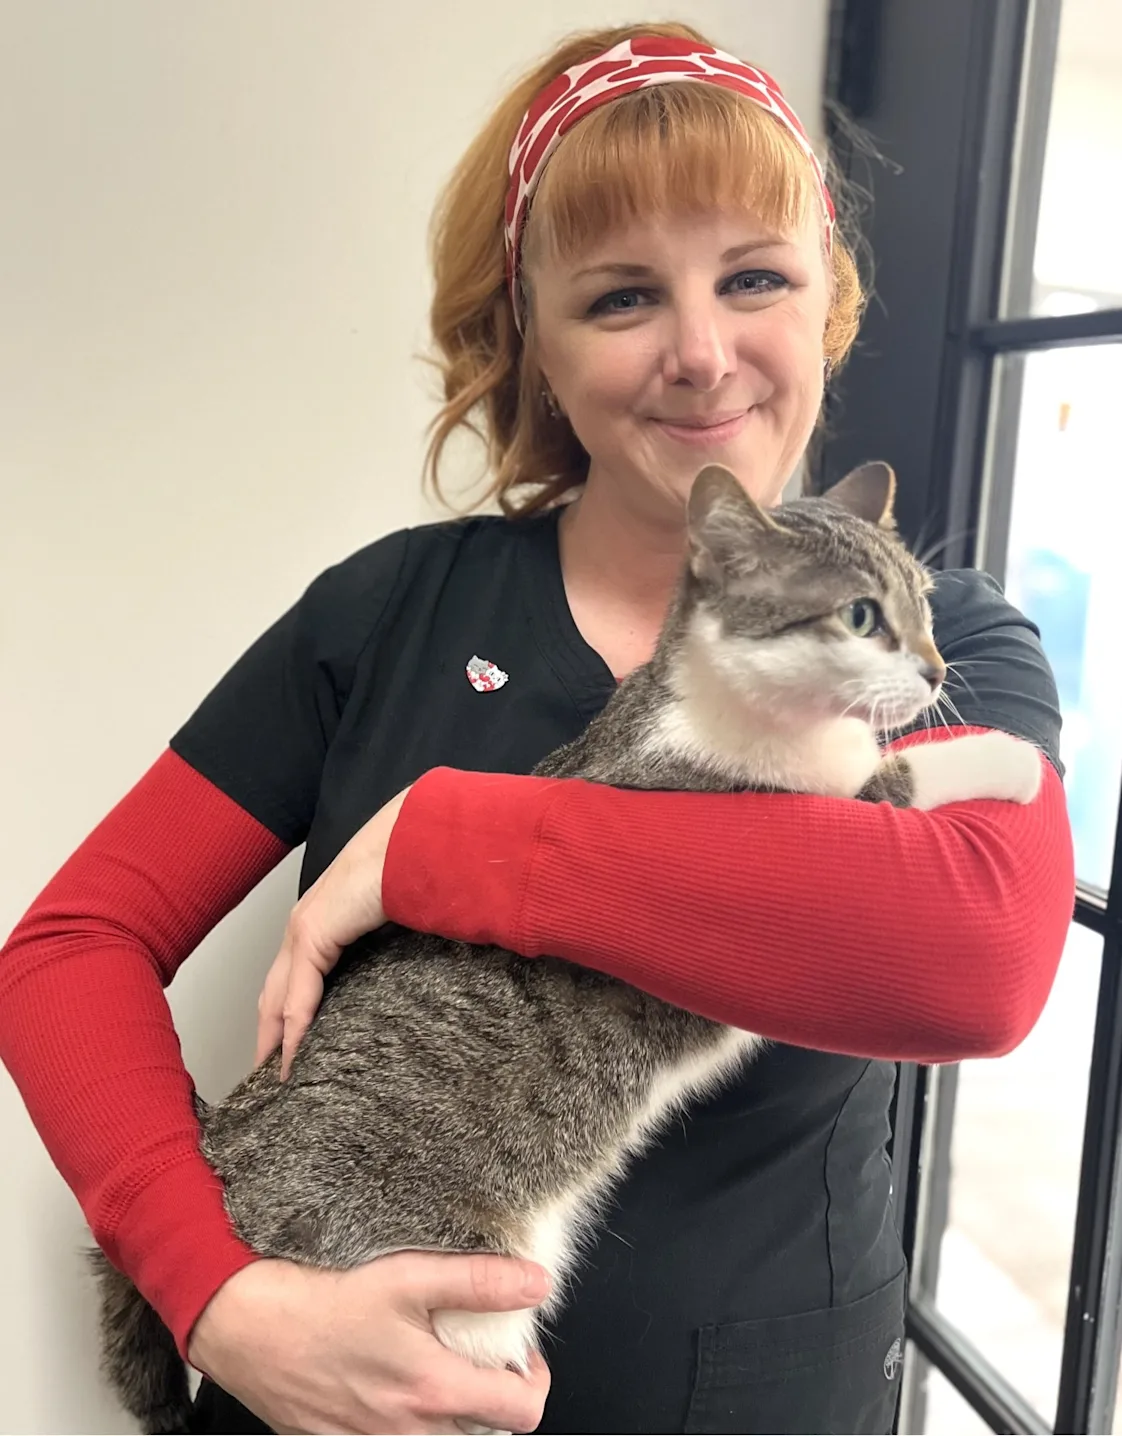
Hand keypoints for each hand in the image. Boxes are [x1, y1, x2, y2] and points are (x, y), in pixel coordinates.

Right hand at [187, 1252, 551, 1434]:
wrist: (244, 1322)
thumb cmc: (319, 1297)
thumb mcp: (407, 1275)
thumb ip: (479, 1282)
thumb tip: (537, 1284)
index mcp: (431, 1391)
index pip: (521, 1412)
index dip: (534, 1380)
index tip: (522, 1352)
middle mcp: (405, 1432)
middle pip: (485, 1435)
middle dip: (494, 1398)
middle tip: (481, 1355)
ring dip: (452, 1413)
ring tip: (439, 1366)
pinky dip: (406, 1423)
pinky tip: (391, 1384)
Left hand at [255, 788, 410, 1077]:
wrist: (410, 845)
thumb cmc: (410, 871)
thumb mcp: (392, 918)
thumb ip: (384, 942)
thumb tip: (404, 971)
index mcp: (321, 920)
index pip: (291, 975)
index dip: (283, 1012)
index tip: (285, 1047)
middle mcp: (303, 924)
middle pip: (273, 990)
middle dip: (268, 1032)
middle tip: (271, 1074)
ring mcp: (303, 929)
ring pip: (277, 997)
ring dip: (275, 1038)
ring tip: (278, 1076)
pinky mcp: (312, 934)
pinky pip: (297, 996)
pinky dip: (293, 1030)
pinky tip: (293, 1058)